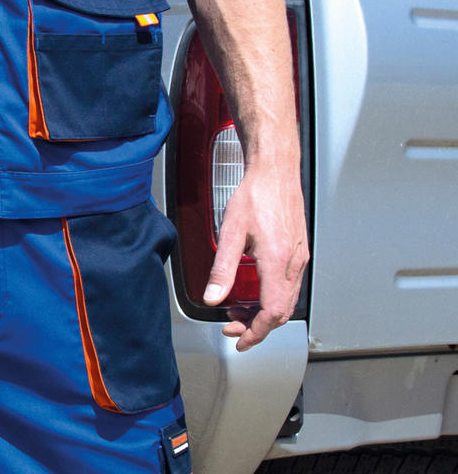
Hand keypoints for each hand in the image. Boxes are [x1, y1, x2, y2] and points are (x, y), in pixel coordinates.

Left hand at [203, 161, 308, 350]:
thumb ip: (222, 269)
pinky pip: (289, 285)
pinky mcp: (299, 250)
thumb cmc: (256, 193)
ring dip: (264, 312)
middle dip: (256, 326)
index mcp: (278, 262)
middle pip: (281, 312)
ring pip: (286, 300)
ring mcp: (299, 258)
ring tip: (239, 309)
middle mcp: (294, 264)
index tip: (240, 341)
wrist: (276, 170)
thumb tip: (212, 298)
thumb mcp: (231, 231)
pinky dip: (272, 296)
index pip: (272, 314)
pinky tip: (256, 289)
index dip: (256, 333)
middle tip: (233, 326)